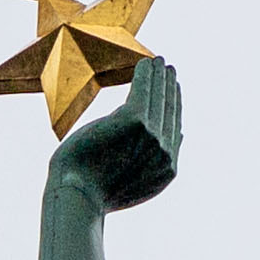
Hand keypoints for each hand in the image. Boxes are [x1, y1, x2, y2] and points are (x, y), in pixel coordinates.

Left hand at [47, 56, 179, 211]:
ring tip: (157, 61)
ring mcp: (151, 136)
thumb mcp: (136, 182)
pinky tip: (144, 63)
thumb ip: (156, 160)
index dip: (174, 107)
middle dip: (169, 88)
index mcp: (167, 170)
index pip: (175, 130)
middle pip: (170, 111)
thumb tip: (181, 133)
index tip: (172, 91)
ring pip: (158, 98)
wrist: (77, 197)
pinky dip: (145, 75)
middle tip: (168, 69)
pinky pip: (142, 90)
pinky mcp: (134, 121)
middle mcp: (164, 153)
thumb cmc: (97, 192)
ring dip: (158, 76)